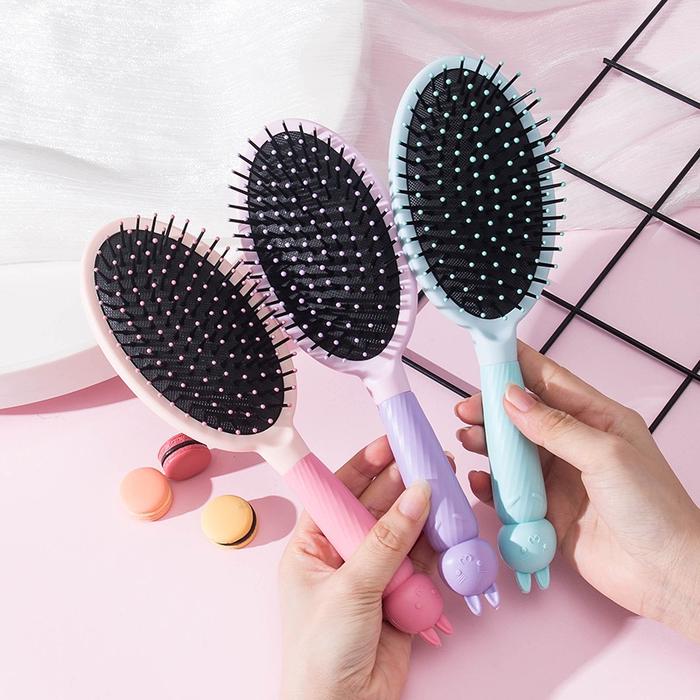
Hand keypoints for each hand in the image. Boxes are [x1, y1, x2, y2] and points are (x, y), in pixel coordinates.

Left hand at [279, 437, 444, 699]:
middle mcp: (342, 555)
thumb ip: (388, 541)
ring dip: (423, 514)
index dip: (363, 467)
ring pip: (402, 533)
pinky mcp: (399, 596)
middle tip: (429, 461)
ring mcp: (372, 574)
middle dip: (400, 486)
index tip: (388, 445)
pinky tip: (449, 527)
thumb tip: (416, 494)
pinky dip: (435, 548)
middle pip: (375, 508)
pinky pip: (420, 563)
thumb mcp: (351, 588)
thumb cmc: (321, 652)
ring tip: (446, 487)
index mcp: (312, 546)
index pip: (338, 494)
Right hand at [456, 343, 699, 641]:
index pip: (550, 381)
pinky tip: (478, 480)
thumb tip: (512, 398)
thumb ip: (556, 427)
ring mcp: (557, 479)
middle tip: (466, 409)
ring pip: (511, 453)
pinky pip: (510, 493)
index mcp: (596, 419)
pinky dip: (491, 485)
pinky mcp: (545, 511)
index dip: (518, 366)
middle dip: (492, 410)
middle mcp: (573, 445)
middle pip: (522, 417)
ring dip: (487, 445)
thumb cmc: (653, 508)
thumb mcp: (606, 456)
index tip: (487, 354)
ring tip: (467, 440)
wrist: (666, 574)